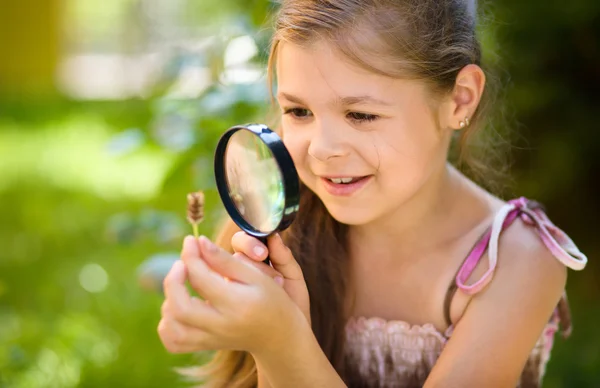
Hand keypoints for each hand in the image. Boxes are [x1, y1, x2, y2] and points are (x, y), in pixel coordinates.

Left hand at [158, 235, 305, 356]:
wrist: (279, 336)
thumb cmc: (271, 299)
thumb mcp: (255, 276)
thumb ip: (225, 260)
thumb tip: (199, 242)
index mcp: (237, 304)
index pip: (201, 278)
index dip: (191, 255)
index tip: (191, 240)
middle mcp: (221, 325)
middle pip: (180, 307)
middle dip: (172, 280)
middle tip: (181, 264)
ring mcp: (211, 339)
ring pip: (171, 327)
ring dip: (169, 301)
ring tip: (182, 286)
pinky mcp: (205, 346)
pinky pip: (173, 341)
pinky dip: (167, 323)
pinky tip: (177, 307)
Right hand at [231, 232, 310, 324]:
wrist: (286, 335)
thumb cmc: (291, 303)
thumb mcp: (293, 279)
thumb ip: (285, 258)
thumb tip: (274, 237)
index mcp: (257, 258)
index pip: (244, 240)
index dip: (250, 242)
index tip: (263, 252)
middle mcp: (240, 269)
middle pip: (233, 249)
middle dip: (248, 249)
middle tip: (261, 256)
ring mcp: (229, 284)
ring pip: (229, 267)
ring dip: (251, 272)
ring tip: (275, 284)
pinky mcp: (222, 299)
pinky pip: (224, 286)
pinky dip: (238, 288)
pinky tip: (254, 296)